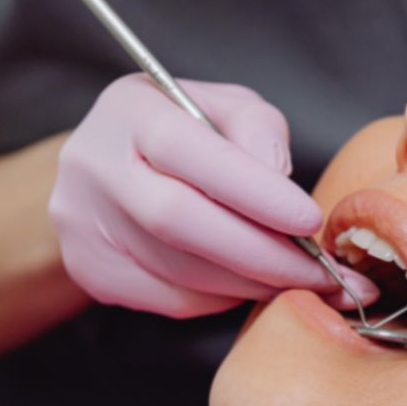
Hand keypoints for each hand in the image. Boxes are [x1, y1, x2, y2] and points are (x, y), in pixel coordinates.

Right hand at [50, 75, 374, 317]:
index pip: (191, 154)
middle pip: (179, 222)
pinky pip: (169, 299)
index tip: (311, 221)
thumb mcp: (222, 106)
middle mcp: (94, 166)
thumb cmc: (180, 129)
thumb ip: (256, 128)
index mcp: (130, 111)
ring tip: (302, 283)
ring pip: (179, 270)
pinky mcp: (90, 269)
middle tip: (323, 275)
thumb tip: (278, 180)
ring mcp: (83, 223)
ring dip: (250, 283)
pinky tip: (250, 284)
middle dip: (261, 254)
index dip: (254, 193)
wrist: (103, 166)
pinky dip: (221, 297)